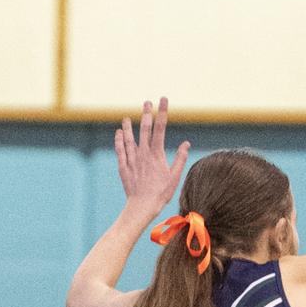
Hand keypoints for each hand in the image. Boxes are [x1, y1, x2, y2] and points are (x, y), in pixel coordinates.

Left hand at [115, 97, 189, 216]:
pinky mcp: (123, 166)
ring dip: (129, 126)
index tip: (163, 100)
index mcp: (156, 154)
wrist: (142, 206)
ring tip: (127, 117)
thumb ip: (180, 158)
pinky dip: (119, 140)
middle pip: (145, 129)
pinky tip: (119, 133)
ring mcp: (132, 159)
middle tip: (147, 102)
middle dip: (147, 114)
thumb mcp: (175, 177)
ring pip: (129, 138)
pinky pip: (120, 149)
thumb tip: (186, 144)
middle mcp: (143, 153)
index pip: (160, 128)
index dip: (162, 112)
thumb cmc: (161, 193)